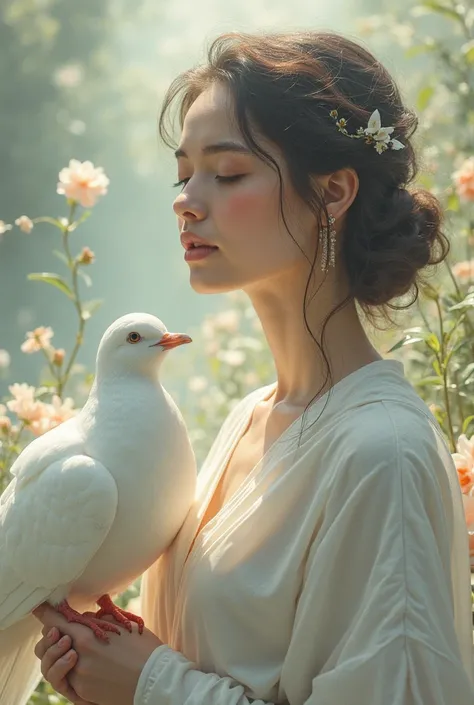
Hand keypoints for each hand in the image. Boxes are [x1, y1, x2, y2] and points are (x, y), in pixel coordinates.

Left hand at [33, 602, 163, 704]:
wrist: (155, 680)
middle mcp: (77, 656)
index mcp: (86, 636)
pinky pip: (66, 678)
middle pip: (47, 643)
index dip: (45, 612)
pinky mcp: (82, 692)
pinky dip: (71, 669)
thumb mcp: (122, 624)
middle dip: (51, 635)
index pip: (55, 621)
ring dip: (58, 654)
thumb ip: (98, 618)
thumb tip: (85, 616)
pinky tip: (82, 664)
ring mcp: (78, 677)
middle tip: (61, 631)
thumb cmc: (143, 648)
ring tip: (72, 650)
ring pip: (53, 663)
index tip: (39, 608)